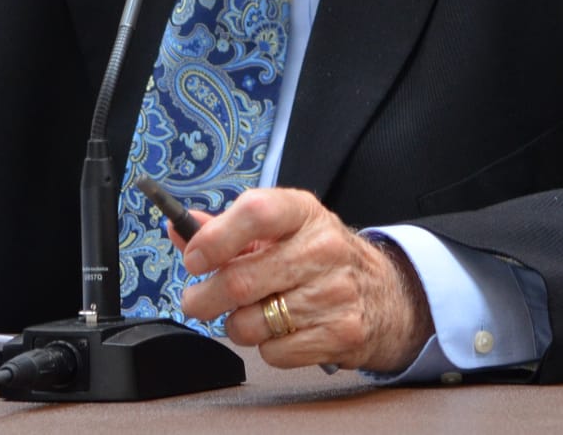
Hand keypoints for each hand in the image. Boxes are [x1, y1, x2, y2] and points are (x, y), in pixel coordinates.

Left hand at [174, 187, 433, 372]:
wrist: (383, 293)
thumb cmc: (316, 257)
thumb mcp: (280, 229)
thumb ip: (226, 229)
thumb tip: (179, 228)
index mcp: (303, 212)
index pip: (256, 213)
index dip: (215, 238)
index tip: (193, 259)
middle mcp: (324, 248)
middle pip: (241, 280)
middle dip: (204, 298)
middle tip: (197, 302)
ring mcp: (336, 292)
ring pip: (251, 323)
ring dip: (237, 324)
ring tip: (251, 313)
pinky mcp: (342, 333)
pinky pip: (274, 352)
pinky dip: (266, 346)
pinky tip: (280, 330)